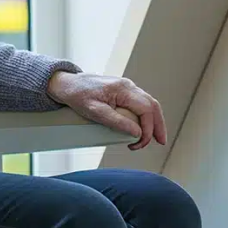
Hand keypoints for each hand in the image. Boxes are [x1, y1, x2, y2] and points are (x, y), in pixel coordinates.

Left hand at [47, 71, 166, 150]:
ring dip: (154, 121)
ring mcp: (126, 87)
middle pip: (152, 105)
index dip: (149, 128)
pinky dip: (146, 116)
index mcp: (123, 88)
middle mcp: (128, 85)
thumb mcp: (95, 111)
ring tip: (154, 138)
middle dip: (158, 125)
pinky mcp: (122, 91)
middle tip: (160, 143)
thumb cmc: (78, 95)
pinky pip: (140, 103)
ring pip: (148, 103)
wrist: (67, 84)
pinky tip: (144, 127)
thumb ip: (116, 121)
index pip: (146, 109)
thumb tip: (137, 133)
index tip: (139, 143)